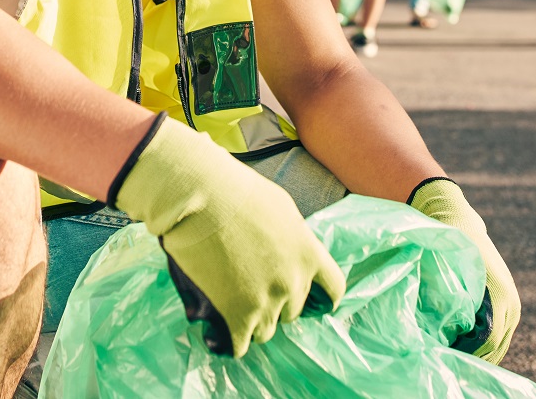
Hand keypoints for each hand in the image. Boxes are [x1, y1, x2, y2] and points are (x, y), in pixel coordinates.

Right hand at [114, 116, 345, 356]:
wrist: (201, 198)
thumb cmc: (237, 192)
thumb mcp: (281, 208)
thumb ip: (292, 238)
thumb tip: (287, 251)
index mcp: (309, 254)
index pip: (334, 289)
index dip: (322, 297)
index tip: (312, 300)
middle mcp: (293, 282)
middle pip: (293, 311)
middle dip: (277, 303)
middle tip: (253, 289)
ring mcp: (266, 302)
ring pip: (266, 330)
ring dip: (253, 322)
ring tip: (233, 306)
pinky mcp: (237, 316)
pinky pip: (241, 344)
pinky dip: (232, 340)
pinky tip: (222, 332)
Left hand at [409, 177, 520, 363]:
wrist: (457, 220)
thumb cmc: (446, 246)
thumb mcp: (445, 272)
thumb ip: (446, 301)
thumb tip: (442, 335)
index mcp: (500, 298)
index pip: (487, 342)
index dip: (466, 354)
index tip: (443, 357)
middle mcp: (511, 305)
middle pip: (495, 349)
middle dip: (471, 358)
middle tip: (444, 361)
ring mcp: (512, 307)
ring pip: (498, 346)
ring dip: (477, 354)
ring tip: (450, 355)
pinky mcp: (508, 307)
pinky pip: (498, 337)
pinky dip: (482, 346)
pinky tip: (461, 347)